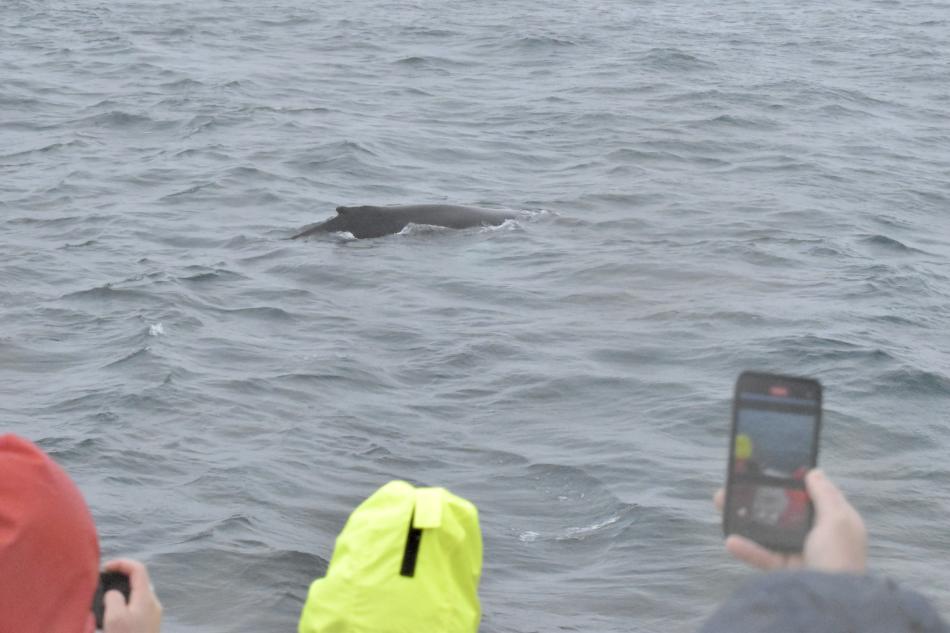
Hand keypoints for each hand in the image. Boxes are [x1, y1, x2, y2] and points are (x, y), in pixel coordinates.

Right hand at [102, 559, 161, 632]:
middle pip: (139, 581)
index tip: (105, 568)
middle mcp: (153, 604)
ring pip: (137, 595)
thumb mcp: (115, 617)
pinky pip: (137, 608)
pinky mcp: (149, 625)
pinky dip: (125, 605)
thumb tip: (114, 594)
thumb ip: (113, 598)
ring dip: (122, 593)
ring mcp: (153, 615)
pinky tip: (113, 615)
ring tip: (105, 599)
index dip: (122, 563)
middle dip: (121, 578)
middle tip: (104, 583)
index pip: (138, 569)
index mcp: (147, 598)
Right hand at [714, 469, 866, 572]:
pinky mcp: (783, 572)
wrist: (833, 605)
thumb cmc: (841, 558)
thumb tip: (814, 472)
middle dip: (758, 497)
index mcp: (834, 523)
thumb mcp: (839, 520)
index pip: (812, 496)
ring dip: (744, 519)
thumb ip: (825, 495)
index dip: (793, 482)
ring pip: (767, 532)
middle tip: (737, 485)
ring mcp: (799, 555)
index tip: (770, 468)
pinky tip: (730, 540)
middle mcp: (817, 537)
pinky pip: (761, 555)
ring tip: (722, 504)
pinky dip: (746, 549)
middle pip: (783, 512)